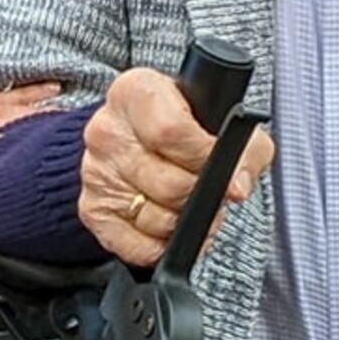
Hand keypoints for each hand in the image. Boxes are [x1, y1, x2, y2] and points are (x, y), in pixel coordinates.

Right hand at [81, 65, 276, 267]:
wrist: (137, 138)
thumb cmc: (183, 124)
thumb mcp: (223, 119)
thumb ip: (245, 148)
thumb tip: (237, 186)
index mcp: (135, 93)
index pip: (171, 130)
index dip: (205, 156)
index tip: (225, 167)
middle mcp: (107, 130)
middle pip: (167, 182)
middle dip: (201, 197)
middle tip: (215, 194)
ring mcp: (95, 171)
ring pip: (155, 218)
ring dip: (185, 224)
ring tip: (195, 209)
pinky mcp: (93, 208)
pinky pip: (135, 245)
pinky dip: (162, 246)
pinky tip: (173, 228)